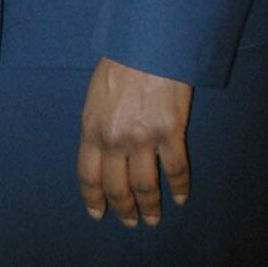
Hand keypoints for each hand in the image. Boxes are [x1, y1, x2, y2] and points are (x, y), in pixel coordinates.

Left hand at [77, 57, 191, 225]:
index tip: (98, 214)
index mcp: (91, 130)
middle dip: (123, 209)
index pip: (88, 175)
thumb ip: (97, 126)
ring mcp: (143, 139)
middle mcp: (114, 141)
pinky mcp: (170, 134)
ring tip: (153, 219)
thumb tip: (102, 150)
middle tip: (130, 222)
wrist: (147, 45)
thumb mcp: (94, 97)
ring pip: (146, 187)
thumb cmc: (119, 64)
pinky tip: (180, 198)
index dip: (94, 198)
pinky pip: (175, 170)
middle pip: (117, 187)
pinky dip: (179, 188)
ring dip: (150, 207)